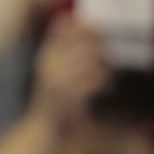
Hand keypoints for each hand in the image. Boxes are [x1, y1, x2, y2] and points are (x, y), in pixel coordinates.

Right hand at [29, 15, 110, 130]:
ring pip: (93, 61)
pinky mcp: (72, 95)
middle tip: (109, 57)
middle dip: (101, 48)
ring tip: (107, 74)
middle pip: (83, 43)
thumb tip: (91, 28)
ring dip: (105, 67)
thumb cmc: (54, 97)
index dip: (83, 27)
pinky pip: (96, 80)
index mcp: (45, 57)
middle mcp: (50, 65)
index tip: (96, 31)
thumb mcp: (53, 71)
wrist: (44, 126)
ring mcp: (60, 79)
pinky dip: (105, 82)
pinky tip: (105, 87)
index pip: (62, 30)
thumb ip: (65, 51)